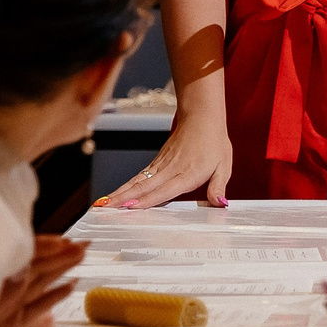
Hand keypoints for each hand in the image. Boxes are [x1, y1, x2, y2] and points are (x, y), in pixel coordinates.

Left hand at [0, 235, 86, 326]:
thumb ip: (8, 284)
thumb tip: (24, 266)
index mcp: (1, 277)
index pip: (29, 257)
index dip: (47, 247)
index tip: (65, 241)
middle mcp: (9, 290)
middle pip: (41, 268)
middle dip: (63, 255)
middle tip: (86, 244)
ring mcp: (14, 305)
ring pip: (43, 282)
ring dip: (63, 268)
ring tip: (82, 255)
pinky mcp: (15, 323)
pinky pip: (40, 307)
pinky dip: (57, 296)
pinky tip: (71, 285)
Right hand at [96, 108, 231, 207]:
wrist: (202, 117)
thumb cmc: (214, 142)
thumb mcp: (224, 166)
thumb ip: (218, 186)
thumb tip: (220, 204)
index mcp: (188, 173)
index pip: (166, 189)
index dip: (148, 199)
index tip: (131, 206)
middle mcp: (171, 169)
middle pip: (144, 186)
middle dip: (123, 198)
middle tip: (105, 209)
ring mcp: (161, 165)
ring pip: (137, 181)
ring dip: (119, 193)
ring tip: (102, 204)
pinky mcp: (157, 162)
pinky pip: (139, 176)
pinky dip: (125, 186)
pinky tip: (114, 195)